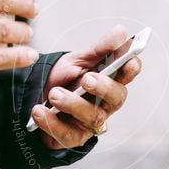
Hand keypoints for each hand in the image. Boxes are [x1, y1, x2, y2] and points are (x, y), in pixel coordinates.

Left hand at [30, 25, 142, 149]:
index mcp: (111, 80)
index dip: (131, 69)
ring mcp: (91, 122)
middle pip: (116, 98)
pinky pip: (67, 134)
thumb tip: (122, 31)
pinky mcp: (74, 137)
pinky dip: (52, 123)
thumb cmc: (64, 78)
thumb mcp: (78, 60)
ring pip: (92, 117)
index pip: (128, 74)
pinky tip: (39, 111)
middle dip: (103, 88)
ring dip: (73, 104)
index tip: (129, 62)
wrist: (37, 95)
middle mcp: (106, 103)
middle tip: (86, 79)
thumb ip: (99, 48)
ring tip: (54, 94)